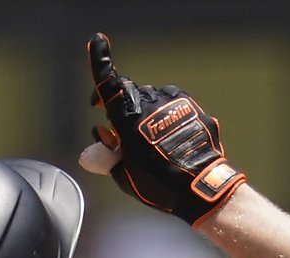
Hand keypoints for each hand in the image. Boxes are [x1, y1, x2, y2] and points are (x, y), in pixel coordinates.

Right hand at [80, 32, 245, 223]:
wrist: (200, 185)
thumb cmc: (158, 182)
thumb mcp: (125, 175)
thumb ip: (107, 159)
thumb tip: (89, 155)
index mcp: (128, 117)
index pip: (109, 84)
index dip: (100, 61)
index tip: (98, 41)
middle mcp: (150, 102)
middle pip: (129, 94)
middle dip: (120, 107)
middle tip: (117, 131)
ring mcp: (173, 102)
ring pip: (152, 98)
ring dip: (146, 112)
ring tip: (149, 139)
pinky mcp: (191, 107)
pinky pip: (173, 104)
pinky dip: (165, 116)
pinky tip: (169, 137)